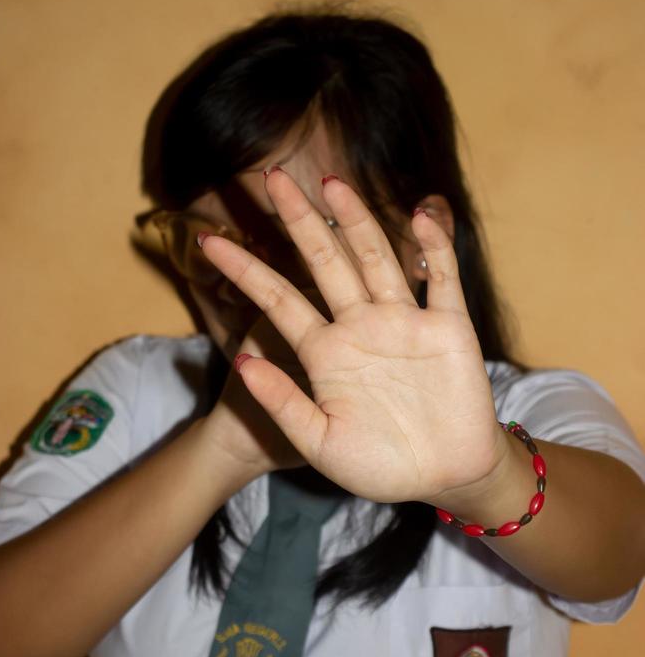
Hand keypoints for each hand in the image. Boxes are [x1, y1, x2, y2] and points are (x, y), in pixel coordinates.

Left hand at [200, 169, 506, 503]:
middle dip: (299, 221)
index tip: (208, 241)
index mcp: (326, 353)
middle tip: (272, 178)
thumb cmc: (380, 466)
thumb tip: (241, 362)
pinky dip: (433, 247)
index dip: (244, 270)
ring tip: (332, 182)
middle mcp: (360, 327)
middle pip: (325, 262)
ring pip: (376, 258)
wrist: (444, 479)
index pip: (278, 300)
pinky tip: (418, 217)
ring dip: (356, 220)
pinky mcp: (449, 327)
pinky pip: (441, 278)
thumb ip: (284, 402)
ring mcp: (405, 322)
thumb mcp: (320, 443)